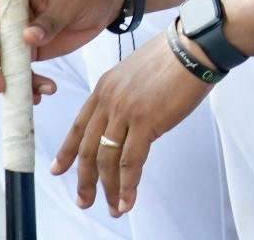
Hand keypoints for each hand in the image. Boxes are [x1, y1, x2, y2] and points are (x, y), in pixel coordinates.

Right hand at [0, 0, 121, 92]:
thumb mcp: (71, 1)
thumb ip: (51, 20)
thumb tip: (27, 37)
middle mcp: (11, 18)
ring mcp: (20, 36)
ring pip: (5, 63)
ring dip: (10, 82)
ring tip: (28, 96)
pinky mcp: (32, 51)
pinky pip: (24, 71)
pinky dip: (30, 85)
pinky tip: (42, 94)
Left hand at [51, 28, 214, 216]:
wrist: (194, 46)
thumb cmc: (175, 56)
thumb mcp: (138, 73)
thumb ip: (127, 98)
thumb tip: (133, 126)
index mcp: (105, 86)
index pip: (80, 125)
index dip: (67, 151)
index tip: (59, 169)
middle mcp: (109, 100)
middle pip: (89, 148)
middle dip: (85, 179)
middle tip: (84, 200)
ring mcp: (125, 111)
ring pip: (107, 159)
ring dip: (108, 188)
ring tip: (112, 207)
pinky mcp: (146, 121)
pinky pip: (131, 161)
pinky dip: (127, 185)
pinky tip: (127, 200)